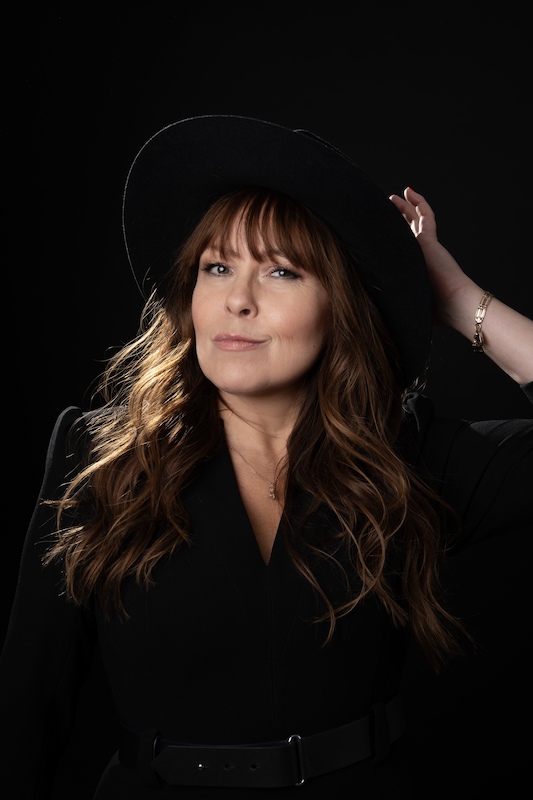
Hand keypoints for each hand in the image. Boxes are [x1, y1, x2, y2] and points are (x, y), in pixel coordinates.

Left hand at [390, 188, 532, 383]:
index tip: (378, 236)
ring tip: (393, 198)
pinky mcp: (429, 240)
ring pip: (413, 221)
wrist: (453, 304)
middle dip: (396, 221)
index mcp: (411, 270)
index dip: (390, 242)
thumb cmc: (430, 310)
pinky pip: (425, 216)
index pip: (399, 251)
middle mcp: (417, 256)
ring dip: (404, 208)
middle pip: (405, 233)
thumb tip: (363, 307)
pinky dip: (418, 203)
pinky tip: (409, 192)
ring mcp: (424, 247)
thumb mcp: (401, 301)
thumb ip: (388, 298)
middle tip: (385, 210)